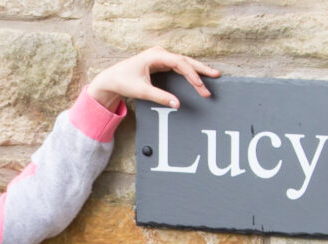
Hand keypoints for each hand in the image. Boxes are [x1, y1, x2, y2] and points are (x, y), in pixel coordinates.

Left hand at [86, 46, 219, 110]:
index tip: (201, 86)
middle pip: (185, 60)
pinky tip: (198, 77)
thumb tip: (177, 105)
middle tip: (216, 75)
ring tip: (212, 75)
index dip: (192, 75)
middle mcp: (160, 54)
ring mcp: (161, 58)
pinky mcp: (161, 63)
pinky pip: (178, 67)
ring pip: (183, 63)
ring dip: (197, 70)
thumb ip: (160, 97)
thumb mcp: (142, 91)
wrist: (111, 79)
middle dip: (200, 69)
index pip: (180, 63)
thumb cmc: (124, 82)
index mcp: (156, 55)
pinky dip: (189, 72)